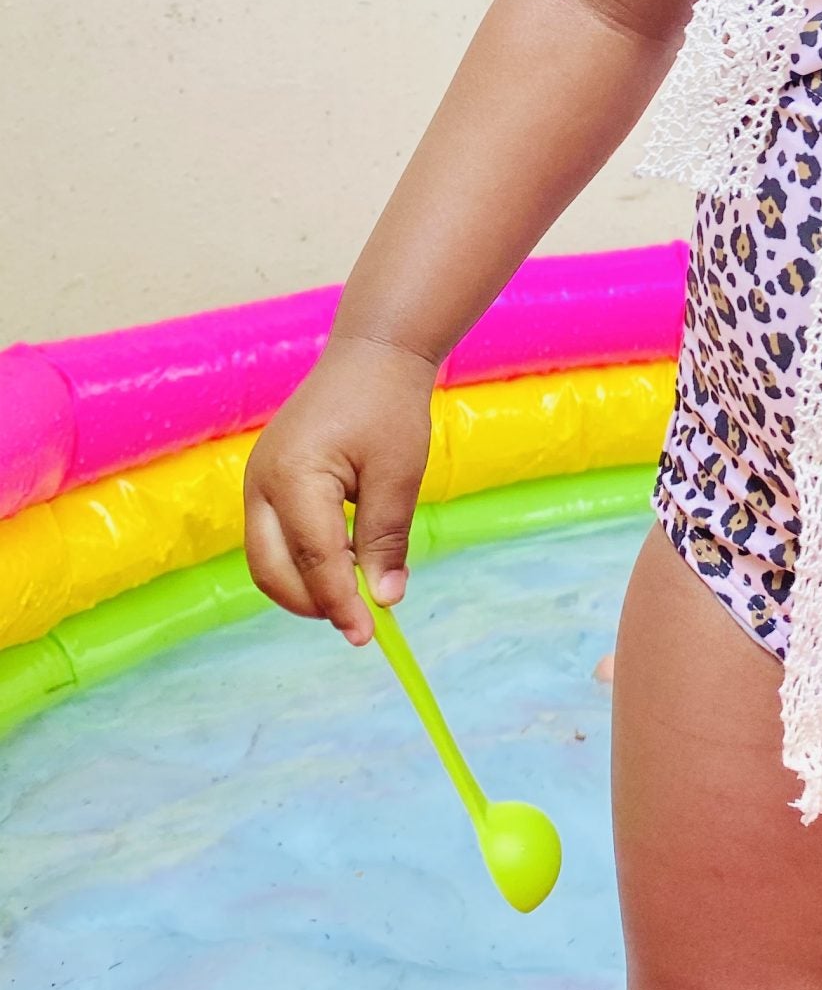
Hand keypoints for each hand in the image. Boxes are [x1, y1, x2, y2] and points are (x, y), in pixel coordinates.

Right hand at [243, 334, 436, 642]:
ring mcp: (256, 483)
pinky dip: (304, 561)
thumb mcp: (398, 474)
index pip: (314, 561)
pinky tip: (347, 561)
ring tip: (359, 587)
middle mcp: (260, 484)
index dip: (340, 604)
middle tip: (362, 618)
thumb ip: (386, 539)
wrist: (371, 354)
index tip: (368, 635)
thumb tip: (386, 598)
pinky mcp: (265, 483)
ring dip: (308, 585)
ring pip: (267, 560)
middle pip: (271, 571)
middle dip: (313, 603)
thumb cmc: (388, 406)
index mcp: (293, 478)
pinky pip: (274, 538)